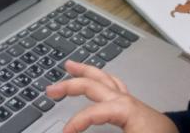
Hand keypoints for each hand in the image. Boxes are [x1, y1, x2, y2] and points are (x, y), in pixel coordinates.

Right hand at [45, 60, 177, 132]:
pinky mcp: (140, 111)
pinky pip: (116, 88)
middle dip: (71, 84)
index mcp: (126, 110)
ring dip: (86, 72)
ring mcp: (135, 104)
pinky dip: (102, 82)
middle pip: (95, 85)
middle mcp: (129, 101)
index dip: (74, 124)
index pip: (91, 113)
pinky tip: (98, 83)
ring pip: (106, 80)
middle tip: (50, 89)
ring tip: (70, 66)